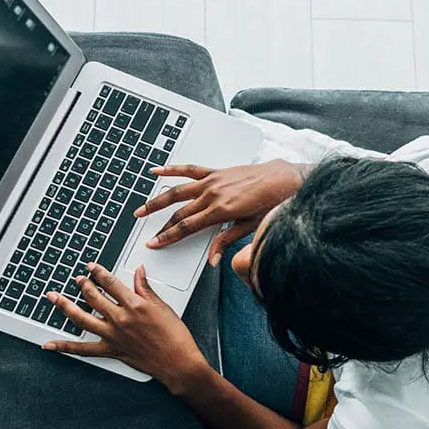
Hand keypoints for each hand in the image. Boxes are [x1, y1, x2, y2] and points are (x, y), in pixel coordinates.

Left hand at [42, 263, 211, 392]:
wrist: (177, 362)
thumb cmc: (175, 336)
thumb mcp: (163, 307)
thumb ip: (146, 289)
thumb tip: (139, 272)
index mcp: (135, 305)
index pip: (110, 283)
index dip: (98, 272)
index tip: (91, 266)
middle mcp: (120, 319)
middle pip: (93, 297)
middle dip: (82, 285)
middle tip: (76, 279)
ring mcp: (113, 335)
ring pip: (82, 318)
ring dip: (65, 306)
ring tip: (53, 297)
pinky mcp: (111, 350)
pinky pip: (83, 349)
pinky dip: (65, 347)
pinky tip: (51, 344)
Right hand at [136, 159, 305, 265]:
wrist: (286, 179)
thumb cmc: (272, 202)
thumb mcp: (250, 226)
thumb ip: (227, 241)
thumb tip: (213, 260)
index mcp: (220, 210)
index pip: (186, 227)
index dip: (168, 236)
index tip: (154, 243)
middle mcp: (213, 194)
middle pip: (179, 212)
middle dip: (161, 224)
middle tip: (146, 233)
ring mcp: (213, 180)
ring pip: (178, 190)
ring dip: (158, 200)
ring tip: (142, 208)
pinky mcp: (217, 171)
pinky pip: (190, 169)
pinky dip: (172, 169)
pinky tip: (158, 170)